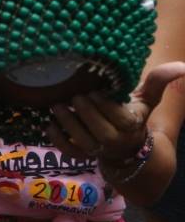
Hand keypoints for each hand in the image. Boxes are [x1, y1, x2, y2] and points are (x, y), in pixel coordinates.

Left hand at [47, 62, 184, 163]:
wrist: (124, 145)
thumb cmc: (131, 114)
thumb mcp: (145, 99)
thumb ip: (158, 81)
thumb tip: (182, 65)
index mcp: (130, 125)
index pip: (116, 114)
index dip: (102, 101)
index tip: (94, 90)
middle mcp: (114, 140)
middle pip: (96, 127)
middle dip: (82, 108)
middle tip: (74, 95)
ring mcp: (97, 150)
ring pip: (79, 139)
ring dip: (66, 120)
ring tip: (57, 105)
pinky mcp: (81, 156)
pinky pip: (67, 151)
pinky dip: (55, 138)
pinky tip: (49, 123)